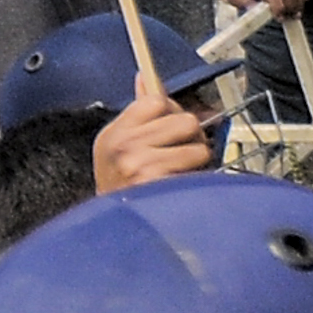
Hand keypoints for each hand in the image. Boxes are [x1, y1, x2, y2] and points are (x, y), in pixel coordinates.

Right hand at [92, 87, 216, 193]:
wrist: (115, 236)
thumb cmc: (124, 190)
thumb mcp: (120, 148)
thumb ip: (138, 112)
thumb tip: (145, 76)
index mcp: (113, 134)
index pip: (155, 100)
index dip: (172, 113)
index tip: (170, 131)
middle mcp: (122, 146)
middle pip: (184, 119)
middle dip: (190, 137)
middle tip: (179, 157)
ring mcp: (138, 164)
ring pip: (197, 145)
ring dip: (196, 161)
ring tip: (178, 176)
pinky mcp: (157, 182)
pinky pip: (199, 166)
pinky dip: (198, 178)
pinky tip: (180, 188)